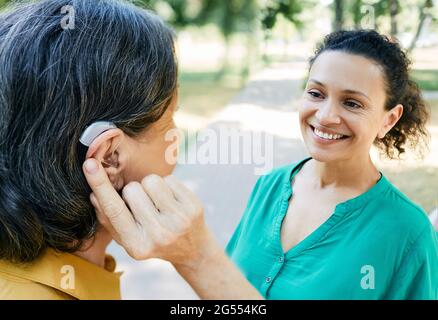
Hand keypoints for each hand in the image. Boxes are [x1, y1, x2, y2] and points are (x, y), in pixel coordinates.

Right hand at [82, 158, 209, 266]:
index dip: (100, 185)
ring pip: (151, 180)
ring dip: (149, 186)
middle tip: (143, 206)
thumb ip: (108, 219)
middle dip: (133, 192)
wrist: (192, 249)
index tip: (89, 164)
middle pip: (132, 189)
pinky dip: (166, 185)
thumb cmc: (152, 240)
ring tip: (157, 203)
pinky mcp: (194, 207)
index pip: (114, 210)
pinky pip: (169, 179)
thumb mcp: (128, 238)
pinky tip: (171, 201)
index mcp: (137, 245)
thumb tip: (94, 194)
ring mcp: (179, 221)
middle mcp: (159, 235)